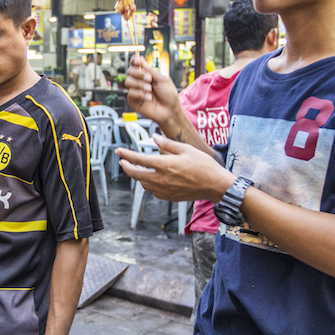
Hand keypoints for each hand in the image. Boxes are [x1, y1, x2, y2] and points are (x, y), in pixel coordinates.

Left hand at [117, 135, 231, 201]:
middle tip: (123, 162)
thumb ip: (167, 144)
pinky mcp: (170, 197)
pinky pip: (154, 191)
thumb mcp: (186, 149)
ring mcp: (165, 190)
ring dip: (139, 176)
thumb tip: (154, 137)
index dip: (126, 155)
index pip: (138, 159)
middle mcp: (162, 179)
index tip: (118, 151)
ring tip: (139, 169)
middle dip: (127, 167)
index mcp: (165, 165)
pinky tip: (154, 179)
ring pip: (144, 184)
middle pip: (136, 174)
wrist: (215, 185)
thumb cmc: (204, 165)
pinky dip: (150, 185)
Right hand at [125, 55, 181, 130]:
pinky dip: (140, 94)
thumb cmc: (168, 95)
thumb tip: (140, 58)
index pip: (136, 64)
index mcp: (146, 74)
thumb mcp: (162, 79)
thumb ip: (150, 70)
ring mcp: (135, 91)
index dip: (134, 60)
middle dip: (138, 73)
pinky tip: (149, 98)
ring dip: (140, 84)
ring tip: (150, 89)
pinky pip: (131, 93)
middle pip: (129, 71)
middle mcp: (139, 81)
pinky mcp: (133, 101)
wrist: (170, 110)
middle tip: (149, 79)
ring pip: (128, 82)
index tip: (137, 61)